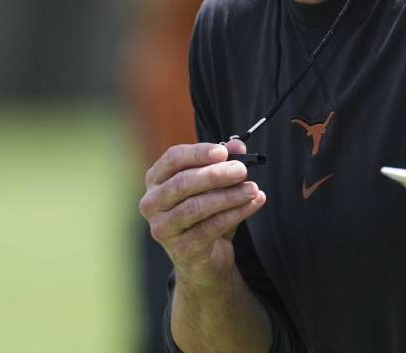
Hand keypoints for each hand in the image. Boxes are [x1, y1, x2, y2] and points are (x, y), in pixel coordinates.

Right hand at [139, 139, 265, 287]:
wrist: (202, 260)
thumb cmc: (204, 215)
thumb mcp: (213, 186)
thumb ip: (222, 163)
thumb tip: (237, 145)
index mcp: (156, 181)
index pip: (173, 158)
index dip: (198, 153)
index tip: (224, 153)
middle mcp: (152, 203)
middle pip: (183, 183)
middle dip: (216, 175)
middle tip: (242, 170)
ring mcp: (163, 228)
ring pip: (196, 207)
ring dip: (229, 195)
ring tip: (252, 189)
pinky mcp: (181, 249)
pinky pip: (210, 227)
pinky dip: (235, 214)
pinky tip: (253, 204)